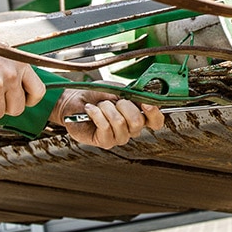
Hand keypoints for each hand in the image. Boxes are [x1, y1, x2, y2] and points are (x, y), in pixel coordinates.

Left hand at [50, 88, 164, 148]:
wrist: (75, 101)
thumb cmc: (96, 95)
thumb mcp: (117, 88)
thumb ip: (132, 93)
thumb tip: (144, 95)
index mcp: (138, 116)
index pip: (156, 121)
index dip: (154, 113)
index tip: (146, 102)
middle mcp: (131, 130)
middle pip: (137, 121)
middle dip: (122, 105)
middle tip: (112, 101)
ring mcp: (119, 137)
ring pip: (119, 122)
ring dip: (106, 108)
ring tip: (99, 106)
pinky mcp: (105, 142)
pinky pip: (105, 126)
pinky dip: (96, 113)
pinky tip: (90, 110)